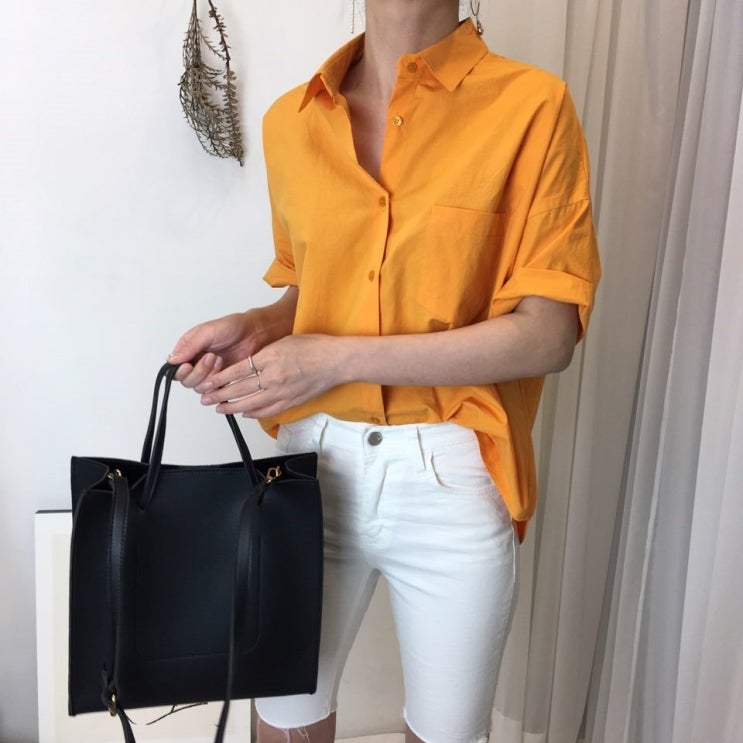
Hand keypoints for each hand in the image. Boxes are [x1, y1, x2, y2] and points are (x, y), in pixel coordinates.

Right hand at [167, 312, 261, 392]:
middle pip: (186, 381)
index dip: (181, 371)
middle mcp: (196, 363)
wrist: (254, 332)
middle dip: (199, 372)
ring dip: (210, 376)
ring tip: (220, 360)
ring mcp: (209, 373)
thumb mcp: (207, 332)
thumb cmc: (231, 327)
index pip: (175, 369)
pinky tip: (226, 372)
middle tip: (212, 357)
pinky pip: (214, 392)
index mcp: (188, 350)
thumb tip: (171, 360)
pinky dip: (219, 386)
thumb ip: (190, 346)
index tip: (189, 366)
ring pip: (200, 388)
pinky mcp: (222, 380)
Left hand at [198, 334, 345, 418]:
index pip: (237, 371)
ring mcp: (282, 391)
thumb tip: (248, 365)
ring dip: (232, 407)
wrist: (336, 361)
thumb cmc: (314, 347)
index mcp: (270, 357)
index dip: (220, 379)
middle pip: (240, 389)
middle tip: (206, 399)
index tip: (208, 382)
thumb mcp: (284, 342)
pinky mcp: (291, 401)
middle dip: (220, 395)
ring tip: (220, 409)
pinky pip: (267, 410)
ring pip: (250, 403)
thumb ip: (264, 354)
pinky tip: (245, 413)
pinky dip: (254, 413)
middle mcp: (274, 376)